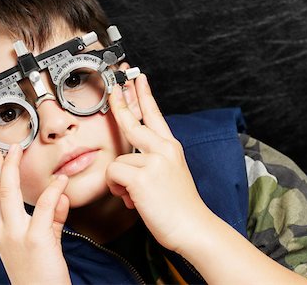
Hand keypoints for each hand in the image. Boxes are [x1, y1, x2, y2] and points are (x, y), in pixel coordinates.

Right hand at [0, 140, 70, 283]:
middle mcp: (4, 230)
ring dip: (10, 167)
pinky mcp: (36, 238)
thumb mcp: (43, 239)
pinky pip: (45, 208)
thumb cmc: (39, 273)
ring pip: (9, 193)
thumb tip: (60, 196)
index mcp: (1, 230)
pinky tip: (59, 180)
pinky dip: (53, 191)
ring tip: (15, 149)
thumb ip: (52, 216)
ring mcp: (17, 233)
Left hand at [106, 74, 207, 251]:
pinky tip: (132, 199)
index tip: (137, 79)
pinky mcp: (141, 177)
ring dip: (120, 181)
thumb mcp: (171, 173)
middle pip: (132, 122)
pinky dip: (117, 189)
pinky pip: (113, 175)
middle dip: (119, 102)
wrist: (193, 227)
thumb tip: (128, 163)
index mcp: (170, 147)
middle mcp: (163, 149)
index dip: (144, 95)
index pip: (154, 114)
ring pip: (117, 162)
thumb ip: (152, 161)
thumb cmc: (180, 205)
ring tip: (136, 195)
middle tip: (113, 87)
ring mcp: (153, 161)